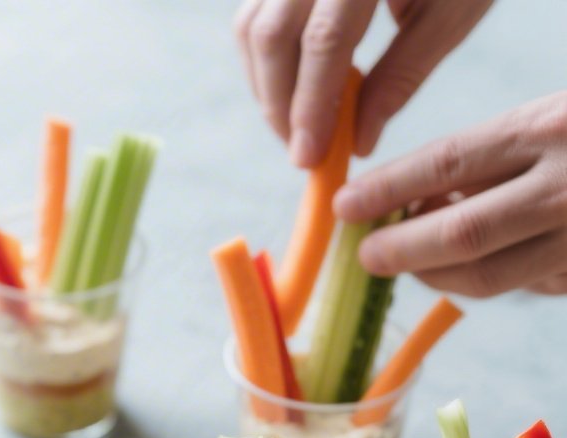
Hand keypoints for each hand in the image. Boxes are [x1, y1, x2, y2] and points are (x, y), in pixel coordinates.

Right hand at [233, 0, 492, 166]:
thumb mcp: (450, 14)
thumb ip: (401, 76)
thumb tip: (357, 143)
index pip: (325, 40)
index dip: (311, 107)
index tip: (309, 158)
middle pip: (271, 35)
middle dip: (280, 106)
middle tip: (303, 153)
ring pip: (251, 26)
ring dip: (266, 87)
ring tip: (297, 126)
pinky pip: (254, 14)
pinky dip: (266, 60)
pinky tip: (295, 88)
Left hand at [333, 94, 566, 297]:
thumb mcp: (547, 119)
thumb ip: (485, 161)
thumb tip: (413, 205)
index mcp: (546, 130)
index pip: (449, 163)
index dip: (388, 189)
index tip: (345, 205)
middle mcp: (563, 188)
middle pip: (462, 233)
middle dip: (402, 249)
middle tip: (366, 254)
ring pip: (486, 277)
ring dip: (435, 274)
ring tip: (411, 260)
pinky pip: (520, 287)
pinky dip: (485, 277)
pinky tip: (468, 264)